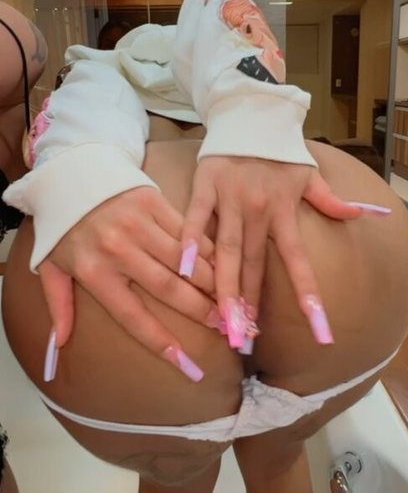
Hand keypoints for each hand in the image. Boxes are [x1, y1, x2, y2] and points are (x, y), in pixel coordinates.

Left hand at [38, 186, 218, 380]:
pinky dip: (205, 249)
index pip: (132, 315)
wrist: (70, 172)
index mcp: (94, 271)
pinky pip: (186, 231)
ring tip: (229, 297)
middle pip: (168, 287)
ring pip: (183, 259)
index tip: (186, 362)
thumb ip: (58, 304)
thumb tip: (59, 346)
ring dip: (210, 280)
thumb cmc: (63, 225)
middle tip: (224, 325)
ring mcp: (138, 224)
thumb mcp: (50, 265)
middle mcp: (118, 250)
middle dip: (200, 310)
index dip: (160, 340)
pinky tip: (221, 261)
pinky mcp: (153, 202)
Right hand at [180, 157, 368, 348]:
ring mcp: (230, 198)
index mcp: (283, 208)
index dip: (307, 294)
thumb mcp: (309, 172)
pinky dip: (190, 242)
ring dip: (224, 286)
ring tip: (223, 320)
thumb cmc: (280, 147)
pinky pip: (196, 218)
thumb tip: (363, 215)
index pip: (297, 258)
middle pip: (255, 263)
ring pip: (227, 249)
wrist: (251, 111)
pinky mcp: (206, 185)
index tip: (318, 328)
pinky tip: (183, 270)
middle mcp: (258, 208)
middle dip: (251, 302)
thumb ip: (331, 199)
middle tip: (246, 339)